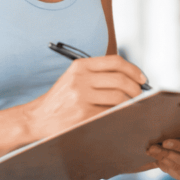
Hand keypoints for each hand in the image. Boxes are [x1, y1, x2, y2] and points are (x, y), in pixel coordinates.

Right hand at [25, 55, 147, 139]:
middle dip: (135, 88)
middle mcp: (80, 79)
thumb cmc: (60, 99)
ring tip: (132, 106)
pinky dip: (120, 113)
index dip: (133, 70)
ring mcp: (81, 97)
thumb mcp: (75, 78)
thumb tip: (131, 78)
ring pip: (118, 97)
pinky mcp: (82, 115)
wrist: (37, 118)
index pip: (115, 62)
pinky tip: (122, 115)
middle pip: (120, 80)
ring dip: (130, 102)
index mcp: (80, 66)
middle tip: (139, 95)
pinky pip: (110, 112)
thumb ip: (98, 74)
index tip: (142, 79)